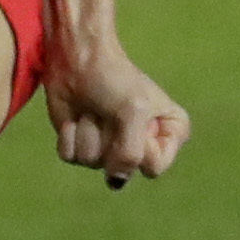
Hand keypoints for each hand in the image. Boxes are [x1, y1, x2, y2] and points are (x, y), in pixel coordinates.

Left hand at [43, 29, 187, 183]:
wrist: (76, 58)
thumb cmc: (114, 79)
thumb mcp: (134, 112)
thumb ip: (132, 152)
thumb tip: (116, 181)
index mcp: (170, 134)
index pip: (153, 167)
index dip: (137, 147)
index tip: (134, 119)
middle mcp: (143, 145)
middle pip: (121, 167)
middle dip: (108, 138)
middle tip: (109, 111)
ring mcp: (111, 147)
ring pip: (93, 163)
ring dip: (88, 133)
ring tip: (93, 110)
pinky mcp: (83, 144)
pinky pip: (71, 157)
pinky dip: (69, 136)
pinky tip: (74, 118)